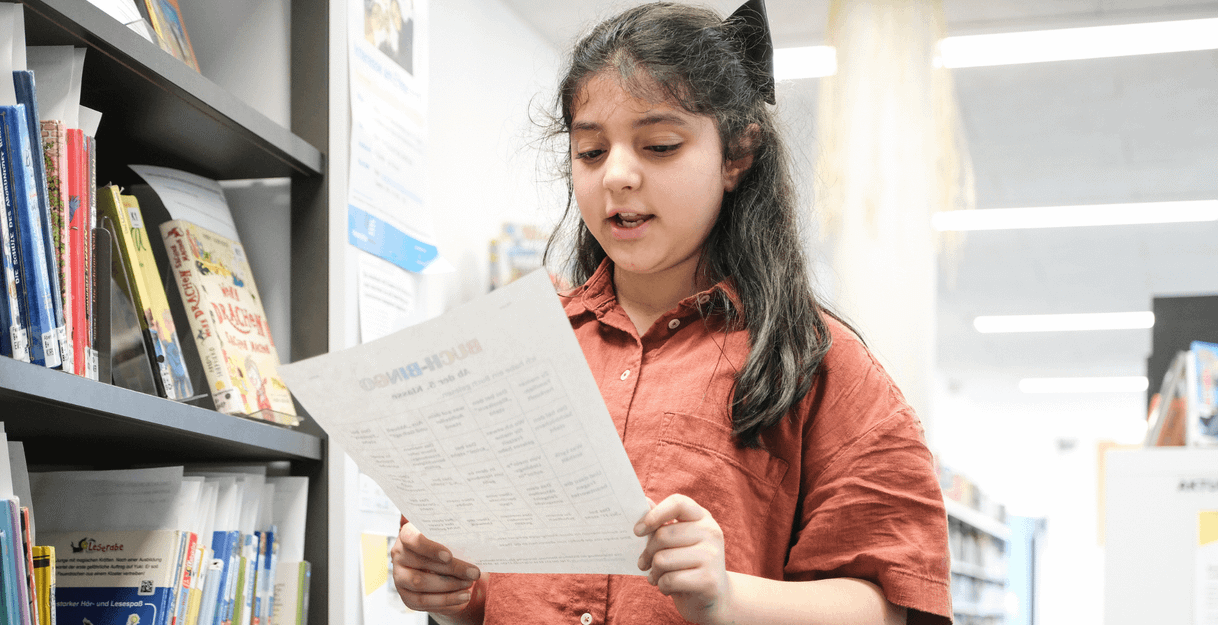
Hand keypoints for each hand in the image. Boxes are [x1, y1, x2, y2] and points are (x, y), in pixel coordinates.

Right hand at [391, 521, 482, 618]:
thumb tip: (473, 543)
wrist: (435, 564)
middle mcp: (399, 555)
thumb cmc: (443, 545)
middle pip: (422, 564)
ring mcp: (399, 576)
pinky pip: (423, 601)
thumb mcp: (447, 537)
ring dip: (449, 586)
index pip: (412, 538)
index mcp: (407, 534)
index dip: (430, 548)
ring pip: (420, 584)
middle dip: (452, 570)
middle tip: (474, 573)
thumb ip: (453, 538)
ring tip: (469, 584)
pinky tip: (461, 597)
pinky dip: (445, 601)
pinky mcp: (405, 595)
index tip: (449, 556)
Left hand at [635, 494, 730, 624]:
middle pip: (663, 535)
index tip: (638, 530)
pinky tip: (667, 587)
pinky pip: (670, 580)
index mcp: (702, 517)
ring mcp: (712, 556)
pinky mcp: (709, 580)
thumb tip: (642, 501)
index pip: (678, 503)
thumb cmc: (687, 564)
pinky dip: (662, 586)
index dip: (654, 514)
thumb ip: (662, 522)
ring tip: (656, 577)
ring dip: (654, 573)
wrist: (714, 597)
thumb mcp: (677, 541)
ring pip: (663, 560)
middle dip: (647, 553)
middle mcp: (711, 532)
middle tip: (644, 563)